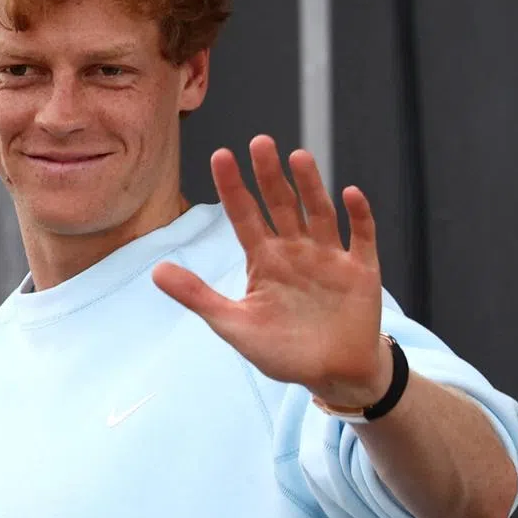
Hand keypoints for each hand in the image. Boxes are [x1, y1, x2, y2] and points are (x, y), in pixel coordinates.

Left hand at [152, 135, 389, 405]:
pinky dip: (358, 216)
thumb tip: (155, 271)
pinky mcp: (361, 270)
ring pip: (318, 213)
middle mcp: (295, 250)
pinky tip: (349, 194)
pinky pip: (361, 238)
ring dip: (310, 186)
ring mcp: (329, 257)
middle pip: (281, 205)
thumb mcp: (233, 325)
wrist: (332, 375)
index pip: (244, 215)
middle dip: (269, 175)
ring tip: (299, 157)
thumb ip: (198, 296)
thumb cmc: (282, 350)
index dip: (232, 187)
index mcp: (264, 259)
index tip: (220, 155)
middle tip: (260, 142)